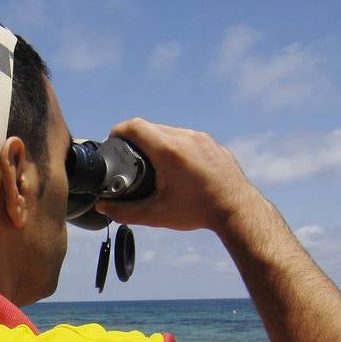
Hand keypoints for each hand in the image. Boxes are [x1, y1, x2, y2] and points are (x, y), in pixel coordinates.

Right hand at [93, 118, 267, 234]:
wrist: (237, 210)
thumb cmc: (197, 211)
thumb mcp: (156, 215)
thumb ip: (125, 211)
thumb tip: (103, 207)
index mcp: (168, 150)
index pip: (135, 126)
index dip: (118, 131)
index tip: (112, 142)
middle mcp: (185, 137)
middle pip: (151, 128)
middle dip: (136, 140)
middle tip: (129, 159)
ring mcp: (201, 138)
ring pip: (170, 132)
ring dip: (157, 143)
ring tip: (154, 165)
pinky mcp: (212, 144)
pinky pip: (188, 139)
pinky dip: (177, 148)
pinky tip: (178, 168)